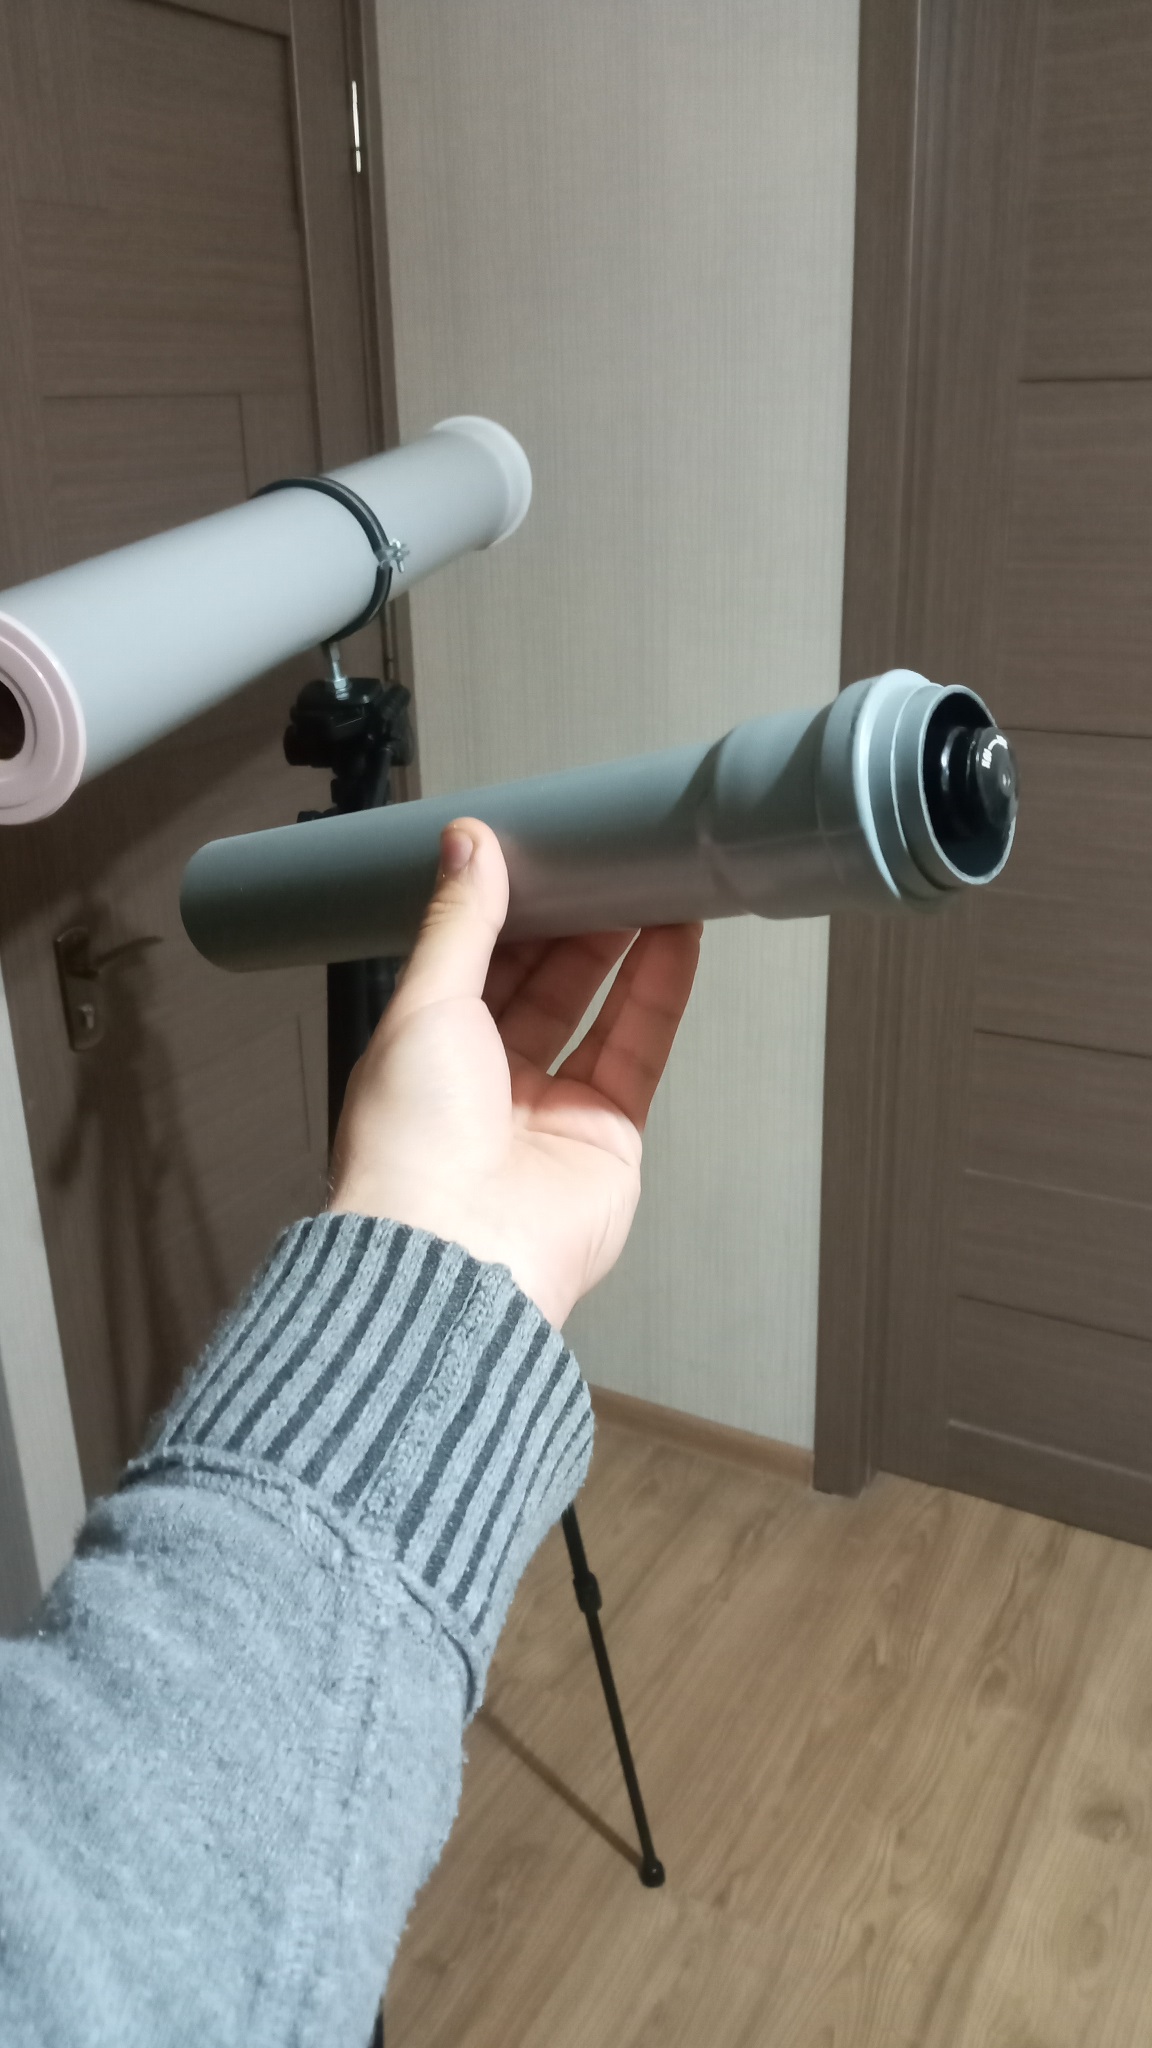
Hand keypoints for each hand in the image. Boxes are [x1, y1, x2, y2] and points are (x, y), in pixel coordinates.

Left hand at [329, 817, 700, 1327]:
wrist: (457, 1251)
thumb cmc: (412, 1146)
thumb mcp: (424, 1004)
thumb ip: (458, 924)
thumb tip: (467, 846)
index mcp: (425, 1053)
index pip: (475, 964)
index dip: (510, 909)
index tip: (541, 854)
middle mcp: (486, 1084)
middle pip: (542, 984)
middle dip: (574, 922)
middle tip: (607, 860)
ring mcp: (550, 1112)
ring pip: (596, 1010)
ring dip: (625, 947)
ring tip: (653, 882)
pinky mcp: (608, 1136)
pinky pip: (639, 1050)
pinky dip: (660, 991)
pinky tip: (676, 937)